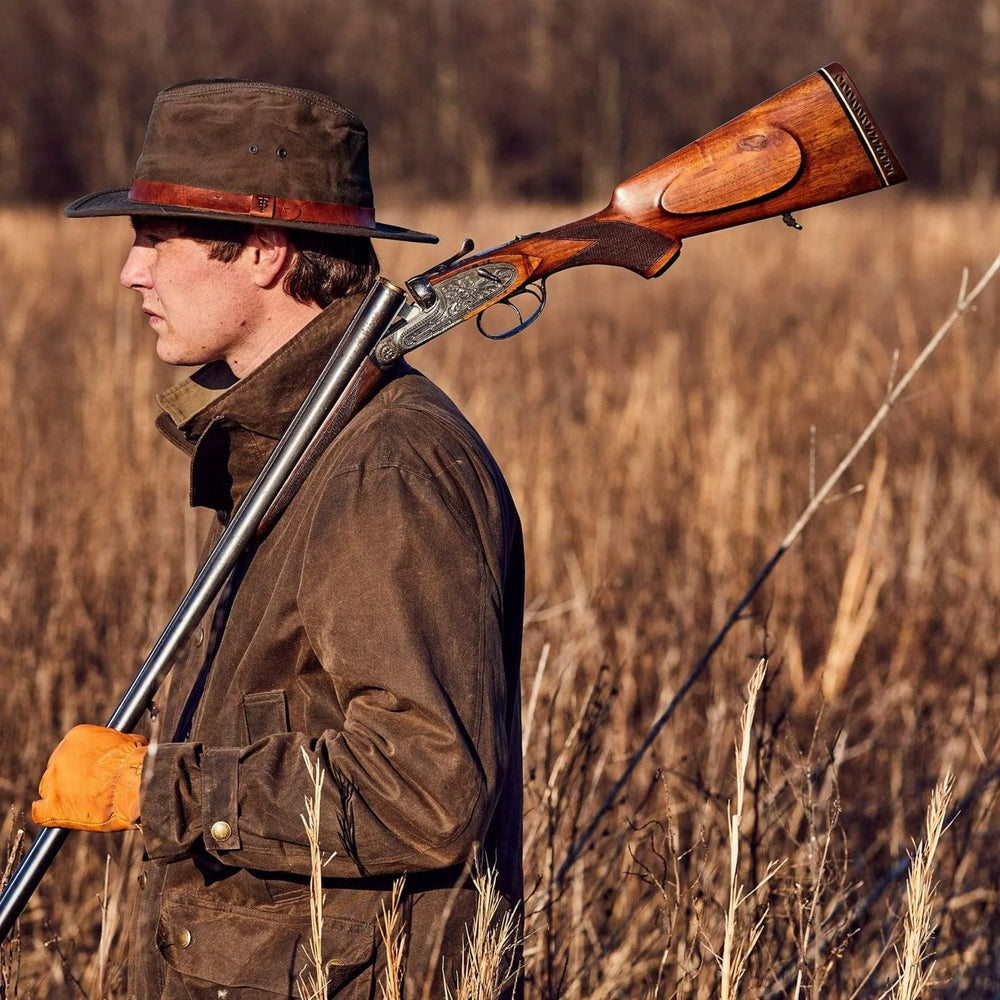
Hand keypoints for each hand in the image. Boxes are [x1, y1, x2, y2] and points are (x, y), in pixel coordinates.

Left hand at [32, 724, 148, 831]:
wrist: (134, 784)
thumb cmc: (136, 762)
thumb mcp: (130, 742)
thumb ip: (117, 745)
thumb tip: (124, 749)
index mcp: (78, 736)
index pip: (72, 749)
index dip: (82, 762)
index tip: (92, 770)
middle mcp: (60, 755)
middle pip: (58, 768)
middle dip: (69, 778)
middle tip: (87, 787)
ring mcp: (54, 781)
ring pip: (48, 788)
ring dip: (61, 794)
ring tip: (80, 803)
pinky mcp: (53, 806)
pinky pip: (40, 811)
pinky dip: (47, 813)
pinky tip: (57, 815)